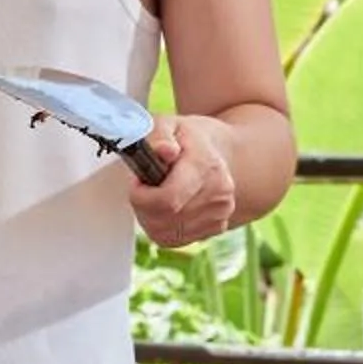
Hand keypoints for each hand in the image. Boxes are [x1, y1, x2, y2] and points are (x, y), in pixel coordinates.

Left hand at [127, 114, 241, 248]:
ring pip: (164, 232)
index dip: (141, 194)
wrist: (223, 153)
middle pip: (162, 219)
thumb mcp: (170, 124)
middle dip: (143, 204)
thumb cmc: (191, 140)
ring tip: (158, 193)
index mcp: (206, 167)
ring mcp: (219, 216)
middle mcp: (218, 195)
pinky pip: (172, 239)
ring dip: (150, 216)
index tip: (139, 180)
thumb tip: (163, 151)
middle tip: (147, 185)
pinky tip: (168, 206)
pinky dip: (162, 226)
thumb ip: (158, 135)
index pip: (166, 200)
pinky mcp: (215, 230)